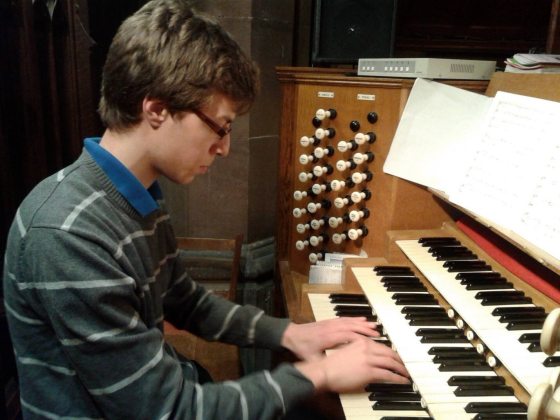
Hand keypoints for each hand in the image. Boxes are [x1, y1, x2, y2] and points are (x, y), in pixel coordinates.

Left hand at [281, 317, 379, 360]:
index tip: (372, 341)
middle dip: (366, 330)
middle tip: (378, 334)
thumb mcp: (312, 359)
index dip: (361, 338)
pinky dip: (355, 319)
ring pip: (350, 321)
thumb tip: (336, 372)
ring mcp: (331, 323)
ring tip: (374, 327)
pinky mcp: (330, 321)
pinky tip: (363, 320)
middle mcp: (332, 328)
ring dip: (362, 324)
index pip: (348, 336)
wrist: (292, 335)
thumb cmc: (302, 347)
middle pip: (352, 327)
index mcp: (329, 337)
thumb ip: (325, 363)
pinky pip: (345, 319)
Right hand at [295, 337, 409, 392]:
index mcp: (361, 342)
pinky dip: (397, 378)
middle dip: (399, 360)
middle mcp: (367, 348)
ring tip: (406, 374)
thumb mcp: (347, 352)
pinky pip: (388, 374)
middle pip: (389, 352)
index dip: (392, 352)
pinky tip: (402, 381)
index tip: (397, 357)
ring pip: (391, 363)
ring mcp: (369, 359)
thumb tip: (369, 359)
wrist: (324, 371)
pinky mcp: (369, 371)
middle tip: (405, 366)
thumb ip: (359, 352)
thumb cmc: (332, 365)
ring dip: (401, 369)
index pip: (382, 345)